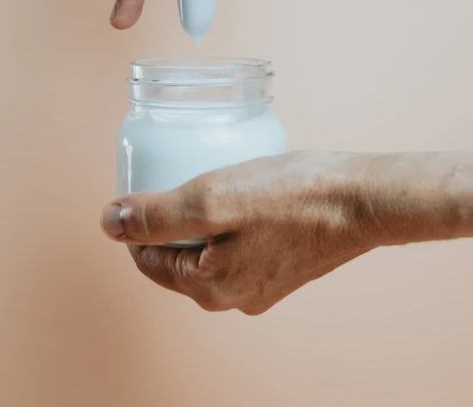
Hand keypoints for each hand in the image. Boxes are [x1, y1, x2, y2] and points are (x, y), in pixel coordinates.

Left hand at [100, 151, 381, 314]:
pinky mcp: (282, 268)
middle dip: (170, 217)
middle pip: (177, 255)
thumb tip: (109, 222)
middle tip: (178, 173)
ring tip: (209, 177)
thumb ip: (156, 215)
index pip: (147, 258)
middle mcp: (232, 298)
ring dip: (201, 217)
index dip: (138, 218)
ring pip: (208, 249)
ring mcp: (261, 286)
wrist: (363, 200)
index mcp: (208, 290)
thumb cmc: (293, 196)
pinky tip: (243, 191)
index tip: (146, 180)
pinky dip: (230, 219)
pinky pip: (238, 244)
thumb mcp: (212, 199)